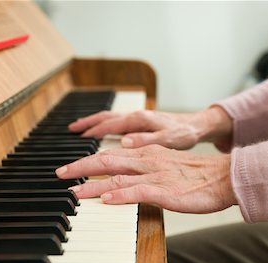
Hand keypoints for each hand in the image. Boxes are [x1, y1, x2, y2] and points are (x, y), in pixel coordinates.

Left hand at [55, 144, 236, 213]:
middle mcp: (147, 161)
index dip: (87, 161)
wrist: (224, 177)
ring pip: (118, 177)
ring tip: (73, 191)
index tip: (69, 168)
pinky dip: (120, 196)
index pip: (110, 155)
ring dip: (93, 184)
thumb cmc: (196, 175)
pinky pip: (139, 192)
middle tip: (60, 174)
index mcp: (146, 154)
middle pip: (107, 161)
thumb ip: (143, 171)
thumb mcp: (165, 167)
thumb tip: (121, 182)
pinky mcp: (166, 191)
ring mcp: (156, 175)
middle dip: (80, 167)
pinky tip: (105, 201)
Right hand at [68, 106, 232, 149]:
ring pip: (109, 118)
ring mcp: (136, 118)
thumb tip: (125, 142)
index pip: (108, 125)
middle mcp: (135, 116)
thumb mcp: (169, 139)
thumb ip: (147, 140)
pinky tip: (101, 132)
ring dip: (93, 122)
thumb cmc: (184, 133)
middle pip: (104, 118)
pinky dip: (104, 125)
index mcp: (138, 120)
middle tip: (70, 131)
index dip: (91, 132)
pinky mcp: (140, 122)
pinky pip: (116, 121)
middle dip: (86, 124)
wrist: (197, 125)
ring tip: (78, 129)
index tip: (76, 138)